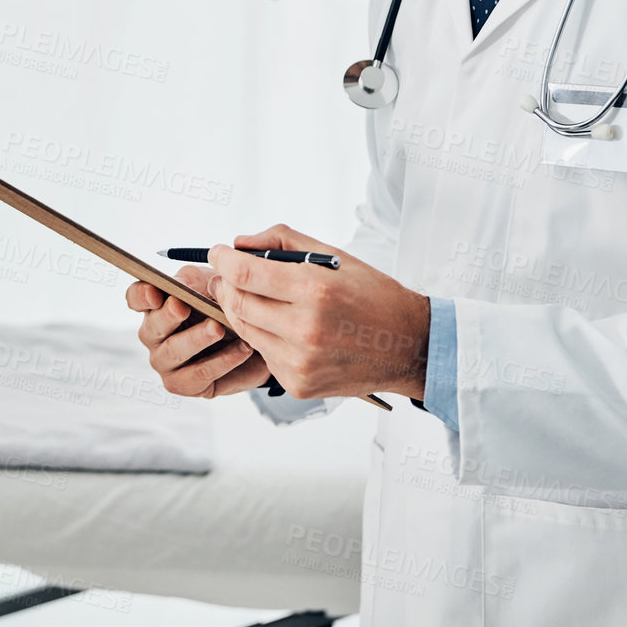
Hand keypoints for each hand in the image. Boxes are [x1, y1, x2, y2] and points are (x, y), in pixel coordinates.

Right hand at [126, 264, 272, 397]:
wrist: (255, 338)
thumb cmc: (222, 305)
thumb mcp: (210, 283)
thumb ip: (192, 280)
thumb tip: (181, 284)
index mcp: (156, 306)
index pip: (136, 298)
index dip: (141, 296)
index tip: (155, 292)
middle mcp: (155, 336)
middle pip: (151, 328)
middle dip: (167, 316)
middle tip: (183, 306)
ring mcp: (167, 363)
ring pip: (175, 352)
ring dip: (197, 339)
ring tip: (219, 328)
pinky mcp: (186, 385)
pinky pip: (201, 374)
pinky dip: (222, 361)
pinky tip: (242, 348)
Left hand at [211, 224, 429, 401]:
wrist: (408, 346)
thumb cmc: (371, 296)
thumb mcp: (333, 256)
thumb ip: (282, 242)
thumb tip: (239, 244)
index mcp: (314, 290)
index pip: (243, 274)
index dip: (222, 260)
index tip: (218, 253)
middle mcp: (304, 329)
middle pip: (237, 303)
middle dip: (225, 285)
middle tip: (228, 275)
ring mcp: (299, 362)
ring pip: (244, 330)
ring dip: (241, 311)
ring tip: (254, 298)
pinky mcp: (298, 384)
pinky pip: (263, 354)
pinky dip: (263, 337)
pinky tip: (281, 327)